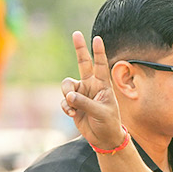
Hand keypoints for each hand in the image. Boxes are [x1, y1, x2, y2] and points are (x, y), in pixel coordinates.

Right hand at [61, 32, 124, 149]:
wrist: (103, 138)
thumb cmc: (108, 123)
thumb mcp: (100, 113)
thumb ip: (84, 103)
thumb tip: (69, 96)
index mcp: (103, 85)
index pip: (100, 65)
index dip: (99, 52)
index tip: (97, 38)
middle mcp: (91, 86)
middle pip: (83, 63)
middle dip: (79, 48)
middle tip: (76, 33)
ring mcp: (81, 94)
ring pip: (67, 86)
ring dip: (68, 96)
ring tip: (73, 108)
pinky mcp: (73, 103)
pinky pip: (64, 100)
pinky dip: (66, 107)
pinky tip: (72, 114)